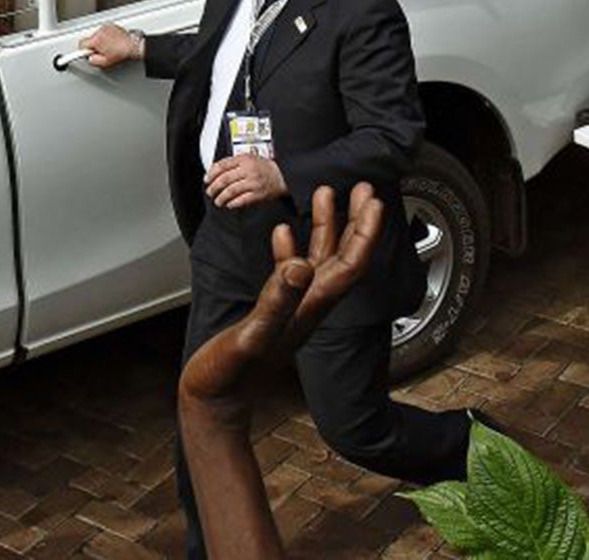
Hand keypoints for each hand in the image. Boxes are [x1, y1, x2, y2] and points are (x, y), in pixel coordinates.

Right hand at [79, 23, 142, 68]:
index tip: (81, 53)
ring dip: (100, 41)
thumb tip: (90, 59)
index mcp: (96, 40)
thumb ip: (94, 61)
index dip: (82, 50)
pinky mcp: (112, 25)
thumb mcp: (106, 62)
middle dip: (93, 45)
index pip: (82, 44)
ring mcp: (106, 27)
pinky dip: (106, 36)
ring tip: (109, 47)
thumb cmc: (122, 52)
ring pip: (97, 35)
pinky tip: (112, 42)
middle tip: (101, 52)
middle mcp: (100, 31)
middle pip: (89, 39)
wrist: (133, 45)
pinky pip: (104, 31)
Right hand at [180, 183, 384, 405]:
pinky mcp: (273, 308)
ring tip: (326, 194)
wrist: (214, 399)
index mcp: (309, 307)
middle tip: (363, 188)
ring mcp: (291, 306)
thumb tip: (300, 265)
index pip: (349, 264)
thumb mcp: (254, 335)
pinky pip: (289, 270)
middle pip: (342, 256)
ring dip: (326, 226)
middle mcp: (306, 304)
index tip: (374, 202)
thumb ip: (277, 300)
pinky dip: (290, 246)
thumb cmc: (231, 375)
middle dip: (355, 220)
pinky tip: (283, 233)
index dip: (364, 232)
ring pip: (318, 258)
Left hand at [204, 154, 287, 209]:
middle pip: (224, 179)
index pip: (222, 165)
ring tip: (218, 201)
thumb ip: (234, 162)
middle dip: (214, 187)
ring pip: (231, 190)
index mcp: (244, 159)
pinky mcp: (258, 194)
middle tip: (210, 192)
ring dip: (222, 197)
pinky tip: (229, 204)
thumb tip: (216, 170)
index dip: (211, 173)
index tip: (207, 179)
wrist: (283, 175)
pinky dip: (233, 203)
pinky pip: (242, 200)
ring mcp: (253, 182)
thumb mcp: (249, 158)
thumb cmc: (265, 167)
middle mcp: (248, 170)